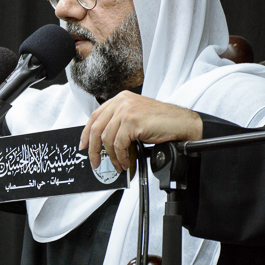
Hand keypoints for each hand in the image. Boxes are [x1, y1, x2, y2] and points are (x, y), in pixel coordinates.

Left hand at [79, 91, 202, 172]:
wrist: (181, 123)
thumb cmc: (162, 122)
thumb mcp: (136, 117)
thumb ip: (119, 123)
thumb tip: (104, 142)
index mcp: (120, 99)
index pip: (95, 116)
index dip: (86, 133)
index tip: (84, 146)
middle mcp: (121, 102)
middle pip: (97, 128)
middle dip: (94, 149)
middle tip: (96, 162)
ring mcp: (126, 110)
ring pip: (107, 139)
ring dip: (112, 157)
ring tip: (118, 165)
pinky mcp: (132, 121)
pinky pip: (119, 144)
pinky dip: (121, 157)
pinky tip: (126, 162)